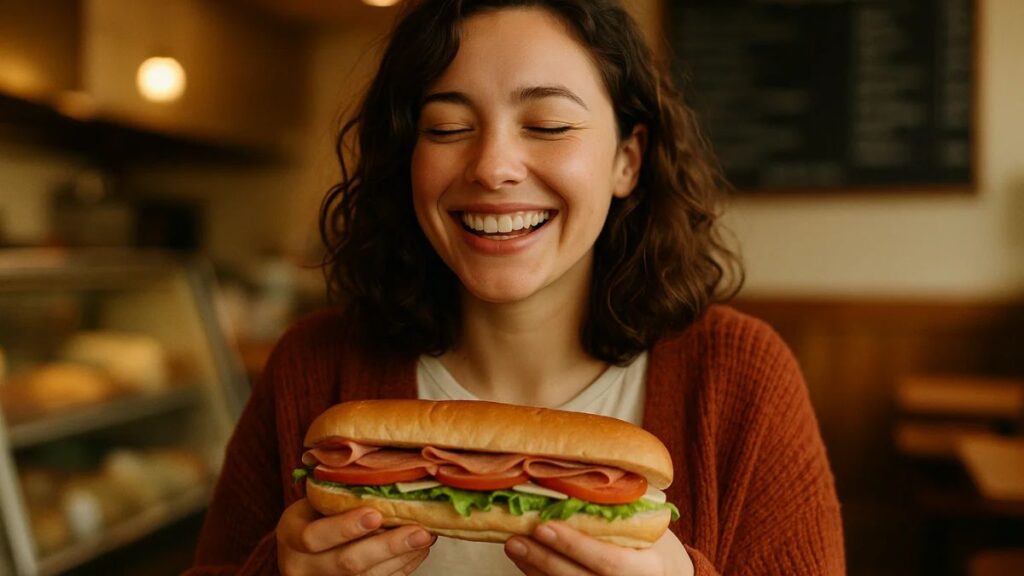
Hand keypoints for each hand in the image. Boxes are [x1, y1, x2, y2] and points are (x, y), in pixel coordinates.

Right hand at [277, 499, 435, 574]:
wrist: (302, 550)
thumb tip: (387, 475)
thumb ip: (338, 494)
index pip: (314, 536)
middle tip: (419, 531)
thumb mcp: (313, 501)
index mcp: (290, 535)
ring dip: (401, 558)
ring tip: (426, 537)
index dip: (345, 527)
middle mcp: (302, 566)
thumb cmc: (314, 515)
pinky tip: (418, 551)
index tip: (376, 514)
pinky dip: (401, 568)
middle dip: (388, 547)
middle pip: (347, 563)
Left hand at [504, 522, 693, 575]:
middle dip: (543, 559)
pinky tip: (524, 561)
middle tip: (516, 538)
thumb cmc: (653, 545)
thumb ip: (622, 509)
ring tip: (513, 545)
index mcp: (646, 569)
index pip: (608, 561)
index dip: (574, 545)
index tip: (544, 526)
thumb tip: (581, 474)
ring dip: (534, 569)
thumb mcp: (648, 526)